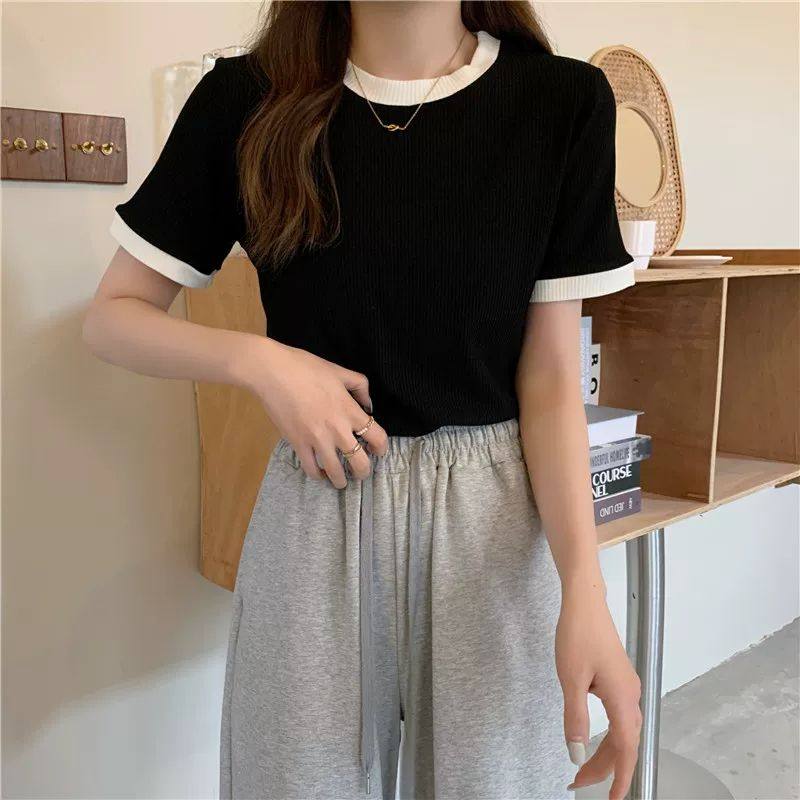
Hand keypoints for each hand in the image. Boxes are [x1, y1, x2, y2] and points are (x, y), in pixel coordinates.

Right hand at [237, 337, 387, 488]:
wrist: (273, 372)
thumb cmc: (306, 368)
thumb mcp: (340, 372)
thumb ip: (359, 387)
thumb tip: (367, 404)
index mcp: (350, 411)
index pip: (377, 437)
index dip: (382, 448)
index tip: (377, 451)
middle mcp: (338, 430)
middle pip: (360, 462)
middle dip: (363, 472)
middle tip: (360, 472)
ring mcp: (317, 440)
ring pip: (336, 472)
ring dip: (341, 480)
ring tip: (340, 482)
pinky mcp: (298, 444)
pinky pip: (311, 469)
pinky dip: (317, 475)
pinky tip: (319, 474)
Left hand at [556, 576, 641, 798]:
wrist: (585, 601)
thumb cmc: (578, 634)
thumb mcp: (570, 679)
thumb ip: (575, 718)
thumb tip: (576, 753)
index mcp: (622, 699)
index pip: (627, 750)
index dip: (621, 778)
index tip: (613, 799)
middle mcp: (630, 695)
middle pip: (624, 743)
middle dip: (604, 768)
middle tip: (579, 783)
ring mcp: (626, 686)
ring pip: (622, 730)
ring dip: (605, 752)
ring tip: (582, 767)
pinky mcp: (618, 678)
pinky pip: (618, 716)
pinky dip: (607, 734)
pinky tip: (593, 737)